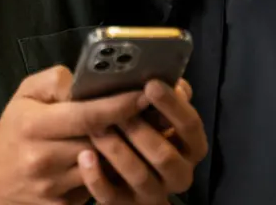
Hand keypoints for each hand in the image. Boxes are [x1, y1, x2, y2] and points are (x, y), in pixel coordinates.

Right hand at [0, 66, 146, 204]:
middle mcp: (42, 158)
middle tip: (156, 109)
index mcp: (33, 125)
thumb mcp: (24, 95)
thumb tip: (88, 79)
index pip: (87, 115)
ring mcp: (54, 187)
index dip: (120, 105)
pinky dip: (113, 170)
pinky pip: (98, 185)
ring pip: (105, 165)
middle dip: (131, 126)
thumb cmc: (13, 130)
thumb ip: (56, 80)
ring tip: (146, 130)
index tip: (144, 94)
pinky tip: (125, 155)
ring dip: (127, 149)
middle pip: (102, 142)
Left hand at [78, 79, 207, 203]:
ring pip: (139, 175)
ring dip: (117, 150)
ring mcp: (153, 193)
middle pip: (165, 156)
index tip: (150, 85)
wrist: (120, 170)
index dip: (172, 105)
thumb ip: (169, 96)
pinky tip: (84, 156)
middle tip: (117, 112)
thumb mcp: (159, 111)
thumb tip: (174, 82)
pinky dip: (97, 177)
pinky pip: (112, 197)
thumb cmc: (142, 129)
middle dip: (140, 131)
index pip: (190, 126)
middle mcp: (179, 174)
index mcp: (191, 147)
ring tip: (96, 129)